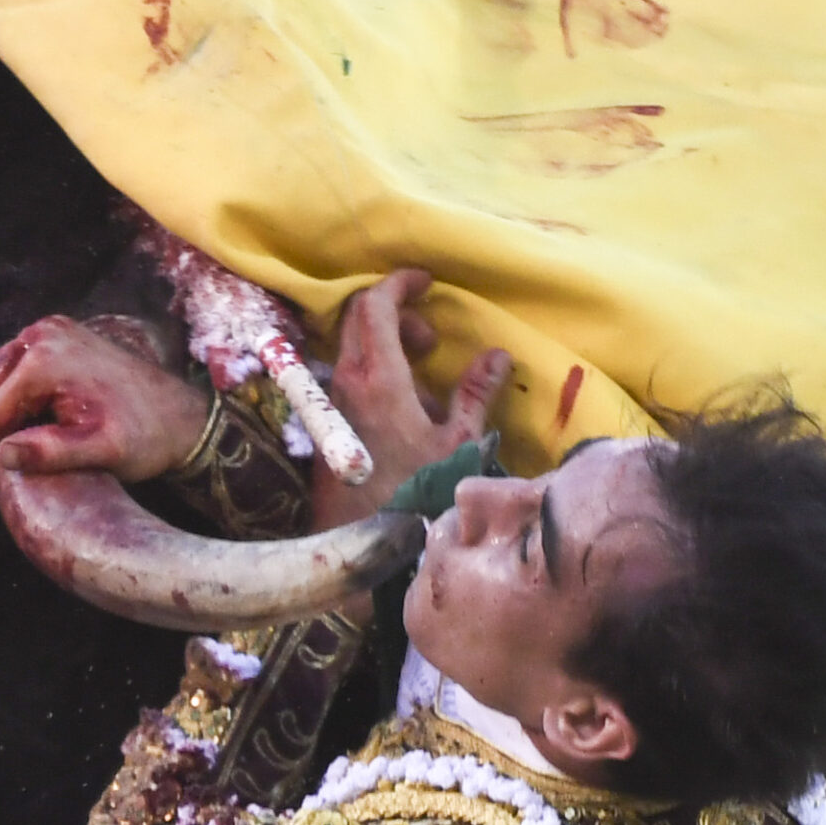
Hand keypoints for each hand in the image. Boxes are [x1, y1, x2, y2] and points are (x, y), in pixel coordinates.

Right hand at [0, 316, 210, 502]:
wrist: (180, 413)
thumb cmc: (146, 437)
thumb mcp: (101, 450)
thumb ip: (52, 452)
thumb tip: (1, 454)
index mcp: (44, 361)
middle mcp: (39, 336)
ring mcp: (45, 331)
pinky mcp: (53, 336)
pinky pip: (9, 371)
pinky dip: (2, 402)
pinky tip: (10, 434)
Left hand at [316, 269, 512, 528]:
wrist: (361, 542)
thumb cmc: (415, 494)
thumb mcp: (457, 444)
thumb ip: (476, 395)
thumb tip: (497, 356)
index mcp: (378, 377)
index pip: (375, 304)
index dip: (400, 284)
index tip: (426, 282)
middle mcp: (345, 382)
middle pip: (358, 319)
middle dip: (396, 313)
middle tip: (430, 340)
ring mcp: (332, 402)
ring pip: (352, 349)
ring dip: (387, 347)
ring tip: (424, 382)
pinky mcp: (328, 423)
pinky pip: (349, 379)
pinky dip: (375, 375)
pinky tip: (404, 413)